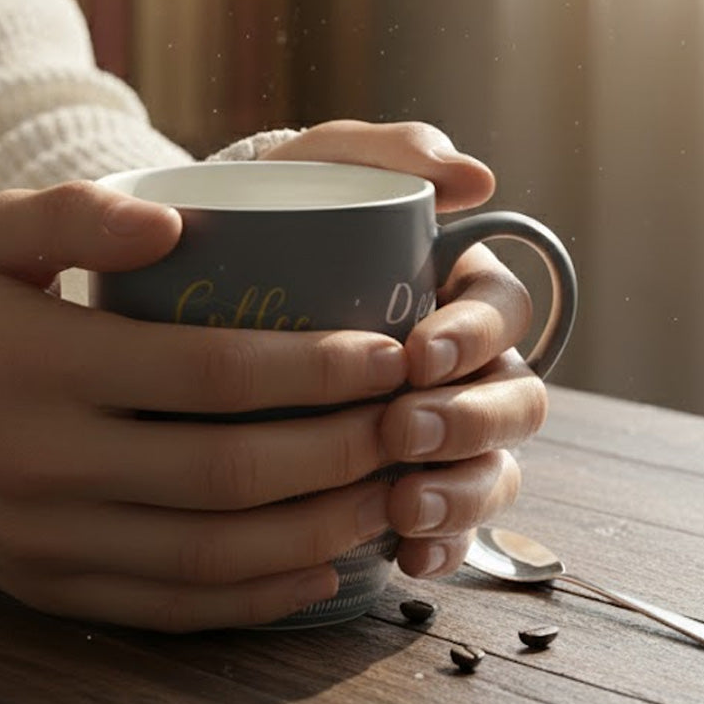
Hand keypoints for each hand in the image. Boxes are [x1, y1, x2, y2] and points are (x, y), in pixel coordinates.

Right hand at [0, 181, 411, 631]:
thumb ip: (78, 215)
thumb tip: (175, 226)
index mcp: (38, 365)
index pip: (208, 374)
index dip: (314, 368)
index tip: (386, 352)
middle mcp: (43, 463)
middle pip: (227, 474)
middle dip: (339, 452)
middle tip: (405, 422)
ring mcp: (45, 539)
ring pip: (211, 554)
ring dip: (318, 529)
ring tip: (385, 493)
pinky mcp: (48, 585)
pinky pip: (169, 606)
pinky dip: (255, 595)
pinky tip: (317, 564)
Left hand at [262, 120, 548, 577]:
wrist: (190, 285)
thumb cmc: (263, 216)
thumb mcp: (308, 167)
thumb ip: (381, 149)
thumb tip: (476, 178)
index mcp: (451, 286)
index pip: (502, 310)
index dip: (475, 337)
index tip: (418, 355)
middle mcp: (458, 361)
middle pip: (514, 398)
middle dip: (472, 422)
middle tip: (404, 431)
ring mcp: (438, 426)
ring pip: (492, 468)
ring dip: (463, 492)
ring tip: (405, 507)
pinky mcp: (405, 480)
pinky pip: (450, 525)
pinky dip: (440, 542)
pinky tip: (408, 554)